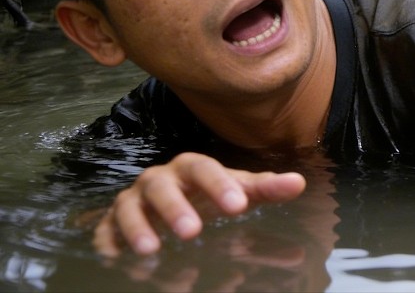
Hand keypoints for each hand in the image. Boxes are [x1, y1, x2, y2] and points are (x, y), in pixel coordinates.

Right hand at [94, 152, 306, 256]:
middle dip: (175, 208)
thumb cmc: (208, 195)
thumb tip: (299, 184)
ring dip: (138, 228)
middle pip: (162, 187)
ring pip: (128, 207)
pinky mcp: (111, 222)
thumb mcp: (236, 191)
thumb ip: (265, 189)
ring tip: (151, 251)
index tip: (238, 207)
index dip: (219, 185)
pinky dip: (107, 242)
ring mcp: (132, 199)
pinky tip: (114, 258)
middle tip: (193, 232)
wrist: (169, 202)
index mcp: (191, 168)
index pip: (205, 169)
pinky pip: (104, 230)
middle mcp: (158, 179)